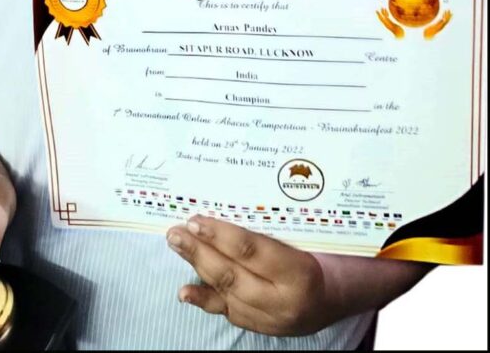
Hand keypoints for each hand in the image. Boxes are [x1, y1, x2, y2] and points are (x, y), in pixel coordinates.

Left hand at [166, 215, 336, 335]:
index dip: (220, 234)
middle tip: (176, 231)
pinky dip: (206, 299)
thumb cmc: (336, 255)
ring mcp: (275, 320)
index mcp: (302, 273)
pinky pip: (231, 312)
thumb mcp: (316, 233)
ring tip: (177, 245)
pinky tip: (185, 291)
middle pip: (233, 273)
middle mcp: (286, 302)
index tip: (197, 219)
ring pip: (227, 292)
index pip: (252, 251)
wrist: (349, 294)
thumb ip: (280, 222)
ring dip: (197, 268)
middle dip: (199, 251)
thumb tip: (236, 196)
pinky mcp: (266, 328)